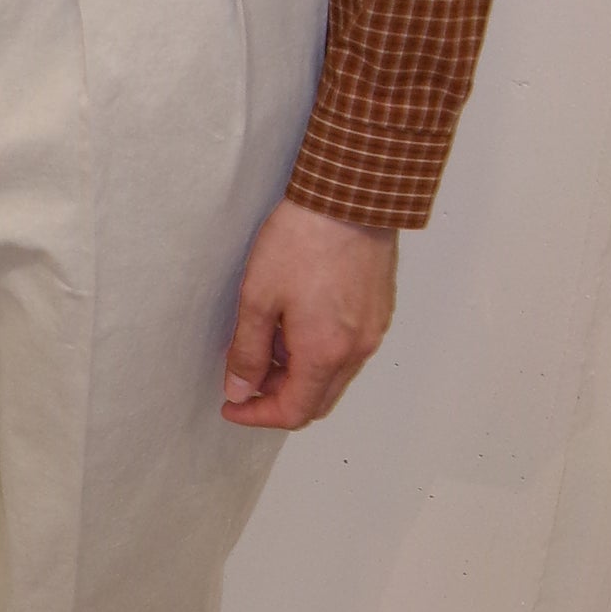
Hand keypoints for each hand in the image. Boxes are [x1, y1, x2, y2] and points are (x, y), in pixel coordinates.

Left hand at [222, 197, 397, 429]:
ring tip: (266, 338)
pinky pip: (347, 351)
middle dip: (277, 397)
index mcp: (325, 353)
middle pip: (317, 401)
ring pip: (333, 376)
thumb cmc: (302, 240)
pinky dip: (318, 352)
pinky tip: (294, 322)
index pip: (293, 411)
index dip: (257, 415)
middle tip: (245, 375)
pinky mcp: (379, 311)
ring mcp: (373, 331)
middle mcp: (357, 350)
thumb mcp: (257, 298)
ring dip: (298, 373)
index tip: (231, 405)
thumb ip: (246, 351)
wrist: (350, 196)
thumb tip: (239, 389)